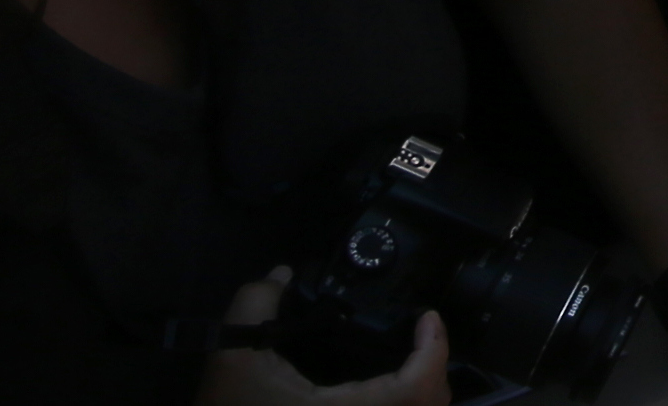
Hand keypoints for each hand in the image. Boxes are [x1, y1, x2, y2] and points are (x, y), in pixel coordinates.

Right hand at [198, 271, 446, 405]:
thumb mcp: (232, 356)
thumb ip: (256, 303)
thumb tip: (281, 275)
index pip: (415, 388)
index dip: (434, 349)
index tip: (428, 317)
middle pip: (429, 405)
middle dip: (436, 366)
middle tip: (424, 333)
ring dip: (424, 388)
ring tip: (413, 355)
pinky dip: (406, 403)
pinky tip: (392, 384)